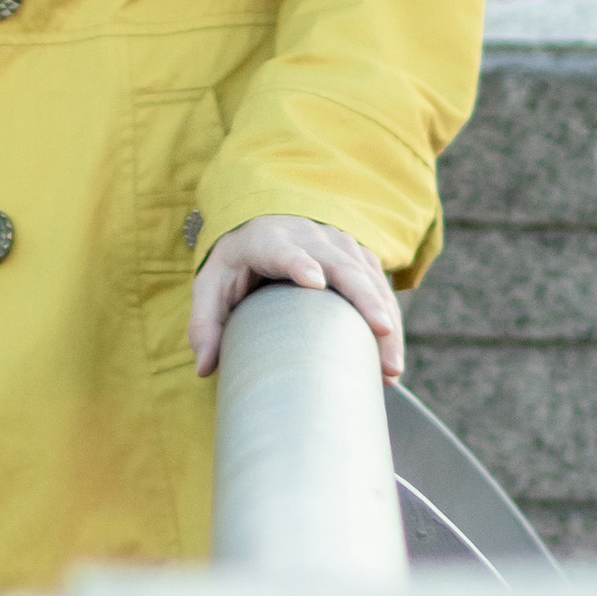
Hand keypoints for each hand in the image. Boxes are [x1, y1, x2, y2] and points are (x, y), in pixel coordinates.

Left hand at [190, 217, 402, 384]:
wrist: (262, 227)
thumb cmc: (235, 264)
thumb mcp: (210, 287)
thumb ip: (204, 324)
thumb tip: (204, 368)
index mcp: (266, 240)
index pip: (283, 250)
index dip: (299, 263)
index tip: (314, 282)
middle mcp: (307, 236)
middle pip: (340, 263)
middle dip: (363, 298)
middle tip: (380, 331)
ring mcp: (337, 244)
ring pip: (369, 277)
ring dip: (385, 318)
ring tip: (391, 365)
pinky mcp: (357, 256)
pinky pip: (380, 286)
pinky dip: (389, 318)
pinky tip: (392, 356)